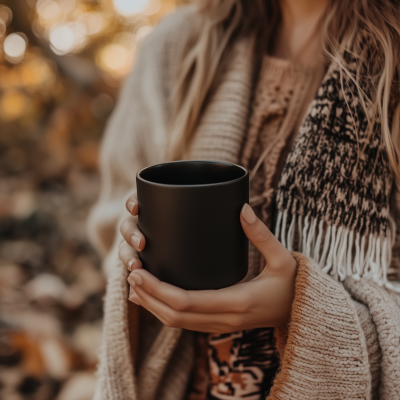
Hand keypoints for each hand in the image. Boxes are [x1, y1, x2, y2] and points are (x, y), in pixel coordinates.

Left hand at [120, 194, 296, 332]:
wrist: (302, 314)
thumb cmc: (293, 286)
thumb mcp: (283, 258)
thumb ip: (261, 234)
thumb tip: (242, 208)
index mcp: (237, 301)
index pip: (187, 301)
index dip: (158, 290)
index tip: (140, 272)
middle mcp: (225, 319)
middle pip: (175, 316)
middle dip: (148, 297)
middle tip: (131, 274)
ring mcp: (221, 326)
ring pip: (177, 323)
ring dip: (152, 306)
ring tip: (134, 284)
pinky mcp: (220, 325)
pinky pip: (186, 323)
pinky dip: (164, 311)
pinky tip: (152, 299)